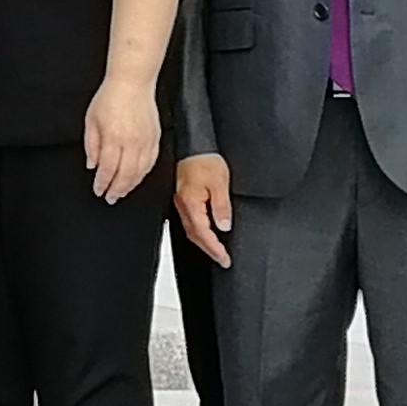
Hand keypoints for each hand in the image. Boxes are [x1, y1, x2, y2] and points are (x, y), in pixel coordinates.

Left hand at [81, 72, 165, 202]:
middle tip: (110, 197)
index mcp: (113, 137)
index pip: (107, 169)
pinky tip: (137, 178)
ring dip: (131, 185)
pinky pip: (151, 162)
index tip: (98, 190)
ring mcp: (145, 141)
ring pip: (140, 172)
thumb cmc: (110, 97)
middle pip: (125, 175)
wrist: (132, 82)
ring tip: (122, 191)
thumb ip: (91, 145)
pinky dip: (143, 174)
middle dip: (117, 189)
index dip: (102, 183)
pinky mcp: (155, 138)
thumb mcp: (91, 120)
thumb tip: (92, 164)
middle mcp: (131, 142)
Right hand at [172, 151, 233, 266]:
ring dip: (203, 243)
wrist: (192, 145)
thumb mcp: (220, 183)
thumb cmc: (204, 159)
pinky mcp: (182, 198)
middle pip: (195, 235)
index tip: (225, 259)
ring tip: (216, 251)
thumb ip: (221, 207)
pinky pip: (189, 221)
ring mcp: (181, 202)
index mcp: (191, 203)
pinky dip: (199, 231)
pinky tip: (205, 232)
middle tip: (223, 260)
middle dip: (209, 250)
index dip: (215, 249)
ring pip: (191, 230)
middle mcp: (183, 205)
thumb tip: (224, 226)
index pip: (203, 233)